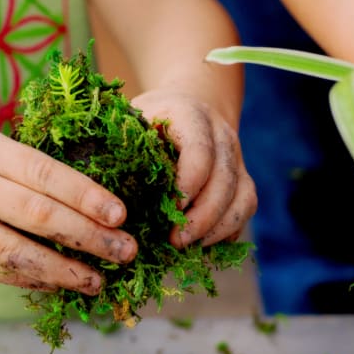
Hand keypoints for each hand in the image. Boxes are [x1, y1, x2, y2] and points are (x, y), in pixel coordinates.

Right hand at [0, 102, 135, 291]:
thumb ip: (20, 166)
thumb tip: (84, 197)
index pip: (45, 174)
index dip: (87, 196)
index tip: (122, 213)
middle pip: (39, 216)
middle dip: (89, 237)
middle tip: (128, 251)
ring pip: (16, 253)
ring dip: (64, 271)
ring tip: (98, 281)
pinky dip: (30, 279)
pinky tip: (58, 284)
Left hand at [131, 89, 256, 246]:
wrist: (186, 106)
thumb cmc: (146, 121)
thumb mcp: (130, 122)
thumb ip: (124, 147)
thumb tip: (107, 191)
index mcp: (191, 115)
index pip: (200, 152)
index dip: (188, 184)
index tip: (170, 210)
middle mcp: (221, 135)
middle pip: (224, 180)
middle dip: (202, 217)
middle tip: (174, 241)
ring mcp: (236, 157)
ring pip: (242, 197)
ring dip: (217, 228)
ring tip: (187, 246)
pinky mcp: (242, 178)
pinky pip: (246, 207)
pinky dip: (228, 230)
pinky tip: (203, 243)